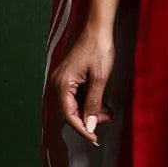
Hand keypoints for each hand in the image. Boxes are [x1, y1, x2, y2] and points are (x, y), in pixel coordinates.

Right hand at [52, 29, 115, 146]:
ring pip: (76, 105)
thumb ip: (93, 104)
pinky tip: (104, 106)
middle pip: (71, 111)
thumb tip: (89, 125)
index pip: (69, 115)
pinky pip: (79, 96)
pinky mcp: (73, 78)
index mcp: (62, 84)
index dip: (82, 129)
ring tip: (109, 113)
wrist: (98, 28)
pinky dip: (91, 103)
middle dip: (89, 119)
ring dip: (92, 111)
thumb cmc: (98, 49)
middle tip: (107, 119)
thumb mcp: (99, 79)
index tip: (95, 138)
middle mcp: (59, 84)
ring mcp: (65, 81)